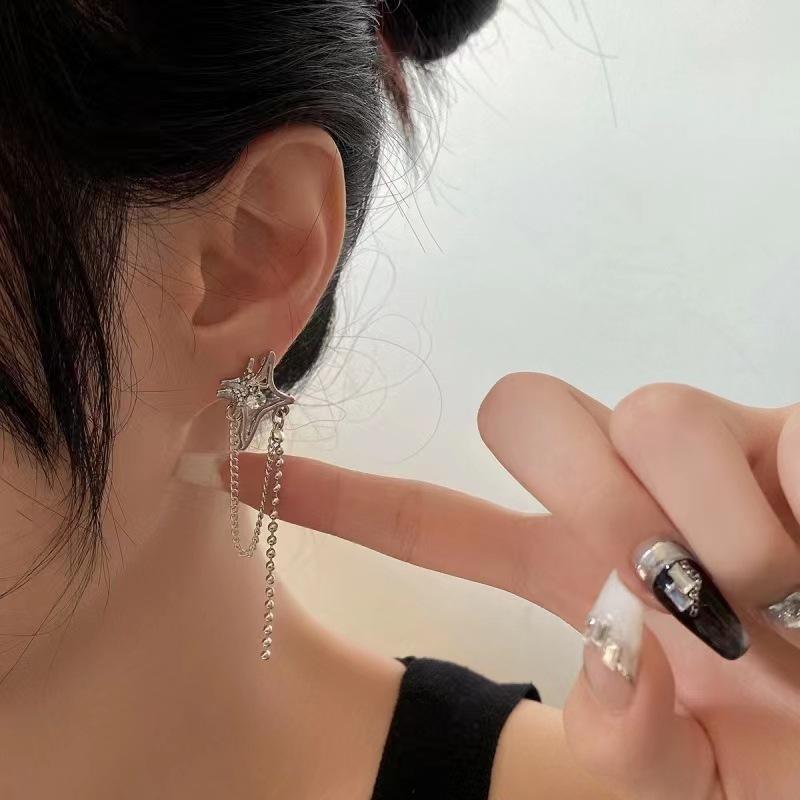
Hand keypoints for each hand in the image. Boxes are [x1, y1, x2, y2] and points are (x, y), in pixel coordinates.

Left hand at [232, 375, 799, 797]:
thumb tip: (614, 643)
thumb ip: (626, 746)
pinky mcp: (780, 427)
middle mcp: (622, 490)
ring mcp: (701, 449)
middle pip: (522, 411)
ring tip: (761, 599)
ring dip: (695, 532)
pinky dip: (768, 519)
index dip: (335, 493)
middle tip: (662, 587)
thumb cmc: (789, 752)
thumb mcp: (693, 786)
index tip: (238, 465)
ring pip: (632, 412)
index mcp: (574, 571)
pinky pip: (738, 432)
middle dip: (582, 494)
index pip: (426, 517)